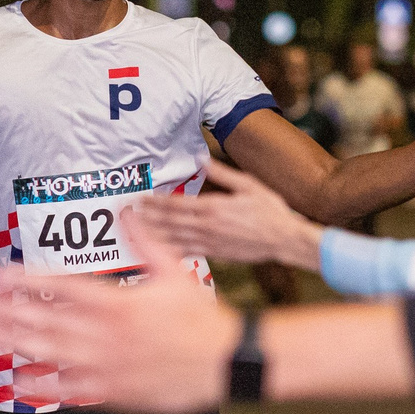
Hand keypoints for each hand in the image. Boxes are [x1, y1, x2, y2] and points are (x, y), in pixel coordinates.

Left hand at [0, 230, 239, 413]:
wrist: (224, 364)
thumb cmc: (201, 319)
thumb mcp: (175, 272)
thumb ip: (146, 241)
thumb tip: (129, 210)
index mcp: (117, 302)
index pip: (62, 287)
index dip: (27, 280)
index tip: (0, 274)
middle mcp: (105, 334)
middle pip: (46, 321)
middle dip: (7, 312)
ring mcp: (106, 365)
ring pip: (50, 353)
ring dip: (15, 343)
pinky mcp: (113, 392)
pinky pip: (69, 390)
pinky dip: (42, 385)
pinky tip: (17, 379)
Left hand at [129, 161, 321, 270]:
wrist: (285, 239)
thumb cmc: (270, 210)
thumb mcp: (248, 185)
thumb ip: (222, 173)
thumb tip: (203, 158)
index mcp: (213, 207)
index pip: (177, 205)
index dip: (156, 202)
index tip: (140, 199)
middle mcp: (208, 226)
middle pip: (170, 222)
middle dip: (147, 217)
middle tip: (128, 213)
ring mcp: (210, 242)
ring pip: (174, 239)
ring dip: (152, 234)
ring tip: (134, 231)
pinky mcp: (216, 254)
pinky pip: (187, 253)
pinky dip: (170, 251)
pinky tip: (157, 250)